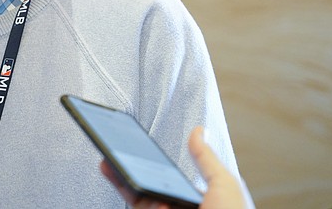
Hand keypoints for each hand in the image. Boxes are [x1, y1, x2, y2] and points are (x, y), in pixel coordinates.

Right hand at [99, 126, 253, 208]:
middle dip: (122, 173)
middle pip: (140, 190)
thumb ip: (205, 158)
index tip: (126, 149)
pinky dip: (142, 204)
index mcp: (187, 198)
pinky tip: (160, 206)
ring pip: (137, 202)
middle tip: (109, 160)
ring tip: (151, 194)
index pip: (158, 177)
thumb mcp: (223, 185)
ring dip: (134, 191)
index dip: (140, 162)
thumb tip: (199, 130)